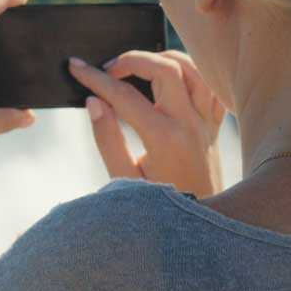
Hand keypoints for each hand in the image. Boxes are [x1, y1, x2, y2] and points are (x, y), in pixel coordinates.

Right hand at [67, 50, 225, 197]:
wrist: (199, 231)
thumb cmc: (157, 212)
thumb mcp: (123, 182)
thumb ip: (107, 140)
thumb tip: (94, 102)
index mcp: (163, 140)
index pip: (123, 95)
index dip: (95, 77)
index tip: (76, 67)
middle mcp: (189, 126)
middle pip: (164, 68)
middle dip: (131, 59)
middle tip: (107, 69)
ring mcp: (206, 124)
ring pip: (193, 69)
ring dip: (163, 59)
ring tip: (138, 67)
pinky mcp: (214, 128)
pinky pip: (211, 87)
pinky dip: (193, 74)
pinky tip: (172, 79)